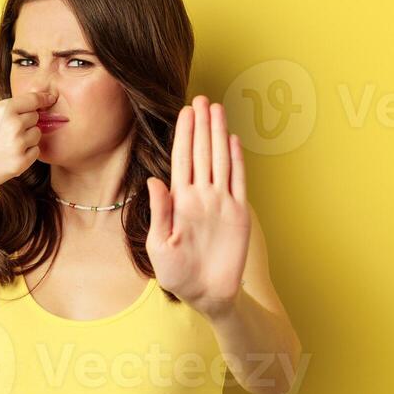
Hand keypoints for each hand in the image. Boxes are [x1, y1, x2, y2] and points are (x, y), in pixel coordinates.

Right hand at [0, 90, 55, 194]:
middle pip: (36, 118)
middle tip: (10, 132)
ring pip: (37, 135)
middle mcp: (13, 124)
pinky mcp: (20, 162)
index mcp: (3, 109)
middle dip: (27, 122)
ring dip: (28, 138)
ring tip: (7, 144)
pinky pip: (35, 152)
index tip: (51, 98)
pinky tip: (9, 155)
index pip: (34, 99)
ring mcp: (18, 144)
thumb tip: (35, 110)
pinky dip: (26, 153)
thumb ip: (10, 112)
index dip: (44, 98)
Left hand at [146, 96, 252, 314]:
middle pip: (201, 153)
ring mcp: (220, 203)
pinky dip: (237, 161)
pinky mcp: (238, 214)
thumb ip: (160, 212)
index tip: (184, 111)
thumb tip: (154, 181)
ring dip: (218, 135)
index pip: (181, 160)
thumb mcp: (159, 245)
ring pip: (220, 160)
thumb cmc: (178, 274)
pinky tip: (233, 140)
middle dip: (200, 126)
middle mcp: (200, 197)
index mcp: (179, 202)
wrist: (206, 295)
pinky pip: (238, 182)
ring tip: (216, 109)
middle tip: (200, 98)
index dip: (183, 135)